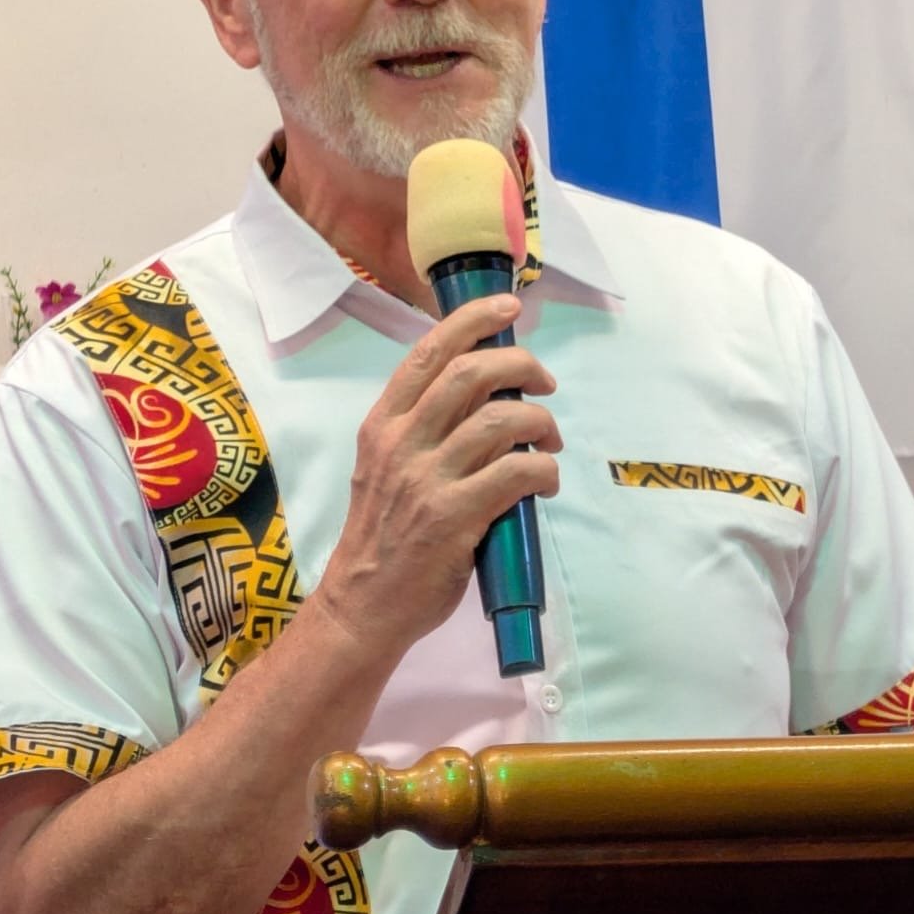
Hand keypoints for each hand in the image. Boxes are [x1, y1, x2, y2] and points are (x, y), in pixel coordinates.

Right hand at [315, 294, 560, 657]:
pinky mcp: (454, 516)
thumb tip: (486, 398)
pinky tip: (544, 482)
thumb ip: (424, 431)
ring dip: (541, 421)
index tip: (508, 308)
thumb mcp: (385, 469)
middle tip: (545, 383)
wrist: (363, 605)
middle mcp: (401, 443)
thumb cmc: (383, 538)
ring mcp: (427, 479)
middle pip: (471, 372)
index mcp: (382, 424)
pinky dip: (544, 470)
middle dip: (522, 366)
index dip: (472, 320)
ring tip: (549, 441)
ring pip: (502, 419)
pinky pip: (517, 471)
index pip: (428, 352)